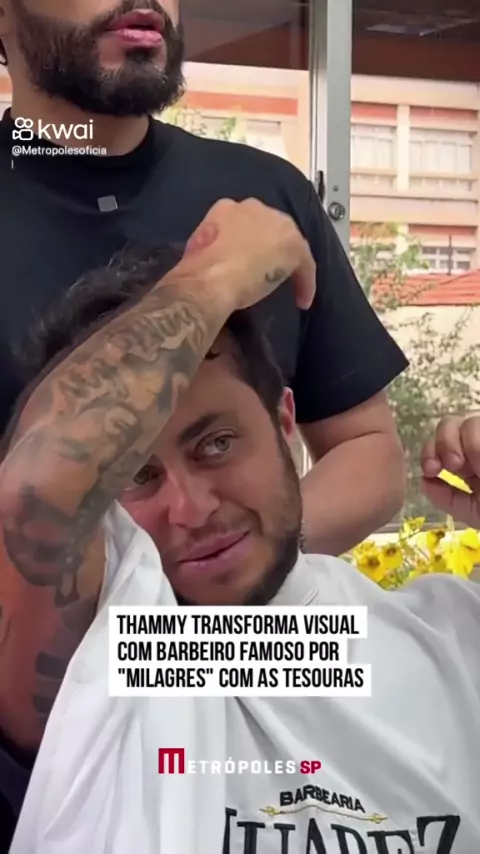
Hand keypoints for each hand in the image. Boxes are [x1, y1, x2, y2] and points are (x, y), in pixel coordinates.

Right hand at [183, 198, 315, 310]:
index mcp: (225, 209)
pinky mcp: (294, 245)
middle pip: (270, 228)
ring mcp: (276, 223)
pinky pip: (305, 264)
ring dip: (289, 264)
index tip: (245, 264)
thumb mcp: (202, 253)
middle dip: (270, 249)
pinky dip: (305, 282)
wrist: (210, 279)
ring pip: (289, 244)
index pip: (244, 223)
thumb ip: (216, 249)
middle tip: (268, 272)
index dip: (247, 244)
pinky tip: (302, 300)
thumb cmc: (198, 271)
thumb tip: (221, 262)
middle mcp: (253, 207)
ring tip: (287, 286)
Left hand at [421, 415, 479, 526]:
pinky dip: (479, 444)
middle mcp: (478, 448)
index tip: (431, 471)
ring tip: (479, 470)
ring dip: (469, 444)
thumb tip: (424, 481)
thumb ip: (449, 499)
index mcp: (467, 463)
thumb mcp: (475, 513)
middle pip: (449, 424)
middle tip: (453, 465)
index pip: (438, 446)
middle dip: (445, 443)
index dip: (429, 453)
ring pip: (469, 421)